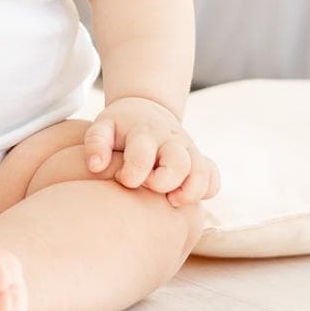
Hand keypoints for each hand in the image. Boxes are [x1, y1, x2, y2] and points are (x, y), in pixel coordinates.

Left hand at [81, 96, 219, 207]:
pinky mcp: (199, 159)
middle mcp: (171, 140)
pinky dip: (205, 191)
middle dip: (162, 184)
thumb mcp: (103, 126)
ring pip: (202, 174)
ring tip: (170, 200)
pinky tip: (183, 195)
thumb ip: (96, 143)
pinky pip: (213, 178)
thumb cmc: (120, 126)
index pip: (142, 157)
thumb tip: (96, 167)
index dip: (130, 176)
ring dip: (188, 193)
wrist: (145, 110)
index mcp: (145, 132)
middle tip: (146, 186)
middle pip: (179, 165)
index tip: (120, 179)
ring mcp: (188, 150)